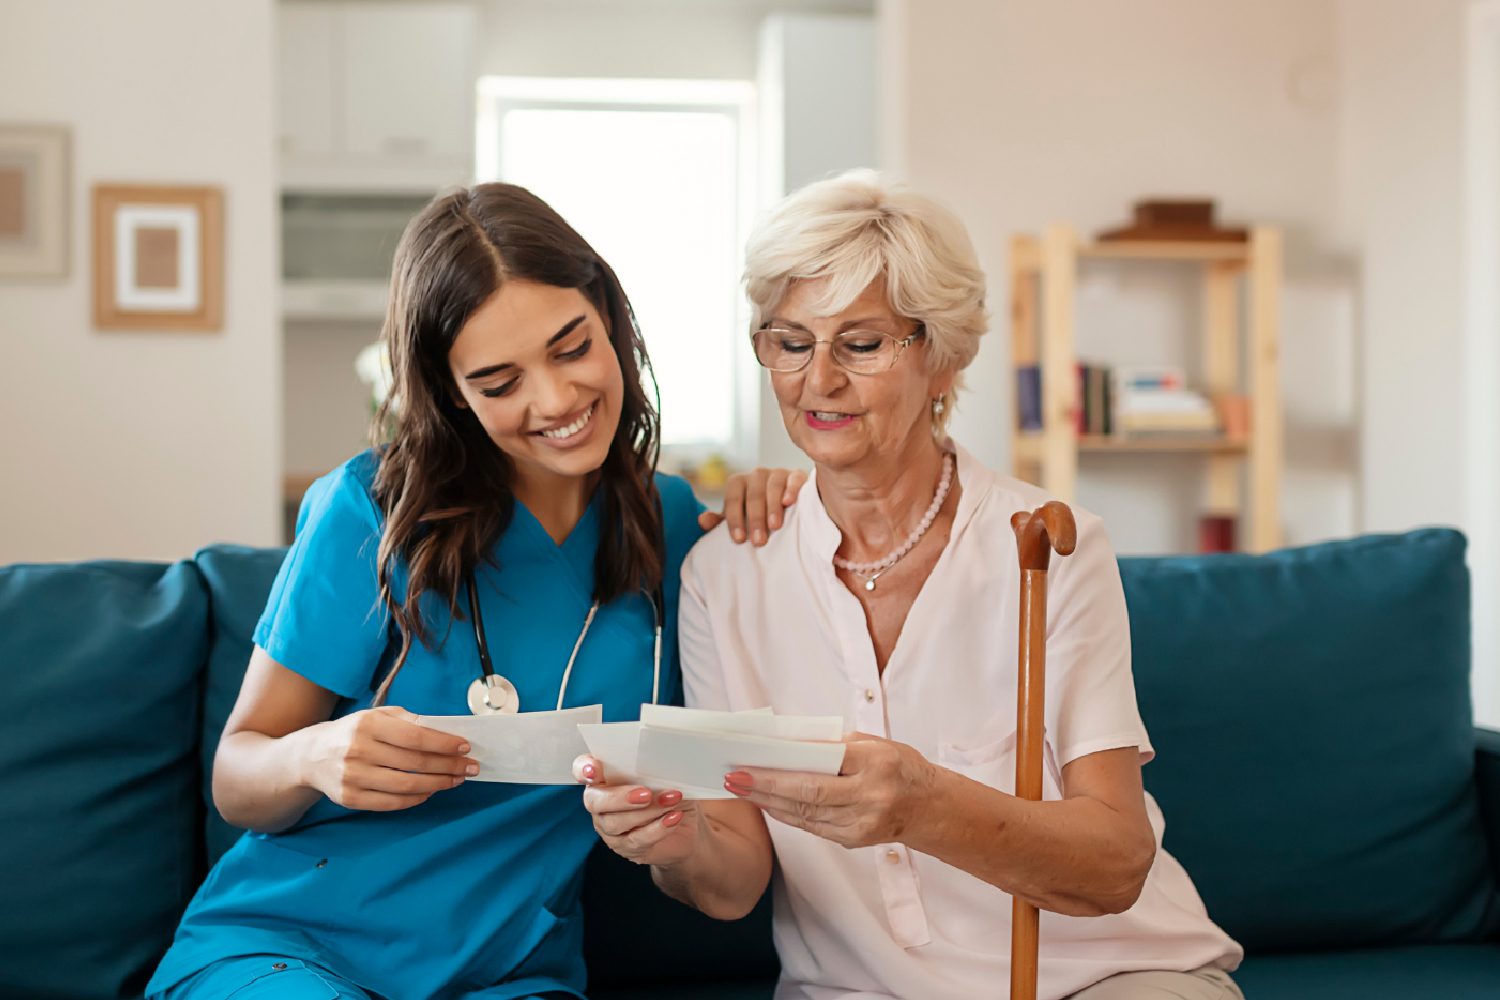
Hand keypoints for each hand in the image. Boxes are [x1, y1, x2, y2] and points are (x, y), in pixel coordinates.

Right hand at [303, 705, 477, 811]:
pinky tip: (430, 791)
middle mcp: (359, 751)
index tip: (465, 747)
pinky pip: (392, 802)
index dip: (444, 743)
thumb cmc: (352, 732)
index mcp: (368, 725)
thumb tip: (444, 731)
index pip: (416, 736)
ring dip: (438, 784)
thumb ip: (408, 721)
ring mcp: (353, 777)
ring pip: (407, 785)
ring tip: (455, 780)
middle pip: (415, 763)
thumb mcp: (376, 716)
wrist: (311, 756)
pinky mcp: (350, 798)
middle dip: (449, 766)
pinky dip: (416, 798)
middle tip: (470, 767)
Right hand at [574, 754, 699, 866]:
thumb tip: (663, 760)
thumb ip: (656, 767)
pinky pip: (636, 840)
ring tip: (672, 800)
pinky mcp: (626, 848)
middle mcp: (600, 803)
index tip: (594, 768)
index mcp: (605, 777)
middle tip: (646, 794)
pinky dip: (657, 828)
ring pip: (616, 823)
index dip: (584, 769)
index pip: (582, 769)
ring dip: (647, 812)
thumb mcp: (666, 775)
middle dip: (619, 797)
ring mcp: (609, 828)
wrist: (685, 826)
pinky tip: (673, 817)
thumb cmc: (668, 792)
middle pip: (595, 801)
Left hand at [697, 467, 807, 544]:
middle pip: (753, 494)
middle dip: (755, 518)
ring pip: (773, 485)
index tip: (738, 540)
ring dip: (773, 506)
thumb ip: (720, 522)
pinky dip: (792, 489)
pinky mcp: (797, 475)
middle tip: (759, 541)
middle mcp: (756, 475)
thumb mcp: (738, 519)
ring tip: (775, 526)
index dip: (734, 519)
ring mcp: (777, 473)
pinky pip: (795, 478)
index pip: (732, 498)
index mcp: (738, 483)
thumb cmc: (756, 515)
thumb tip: (702, 521)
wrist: (785, 506)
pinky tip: (789, 503)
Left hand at [724, 733, 936, 847]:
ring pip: (806, 815)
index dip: (781, 769)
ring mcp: (862, 823)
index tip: (748, 763)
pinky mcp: (855, 840)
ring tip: (743, 789)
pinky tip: (769, 804)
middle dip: (766, 788)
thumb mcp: (873, 744)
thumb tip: (785, 745)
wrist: (930, 806)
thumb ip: (832, 745)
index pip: (820, 765)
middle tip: (734, 778)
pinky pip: (813, 827)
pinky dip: (788, 815)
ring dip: (770, 802)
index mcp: (875, 763)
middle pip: (808, 795)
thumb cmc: (899, 766)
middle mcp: (870, 796)